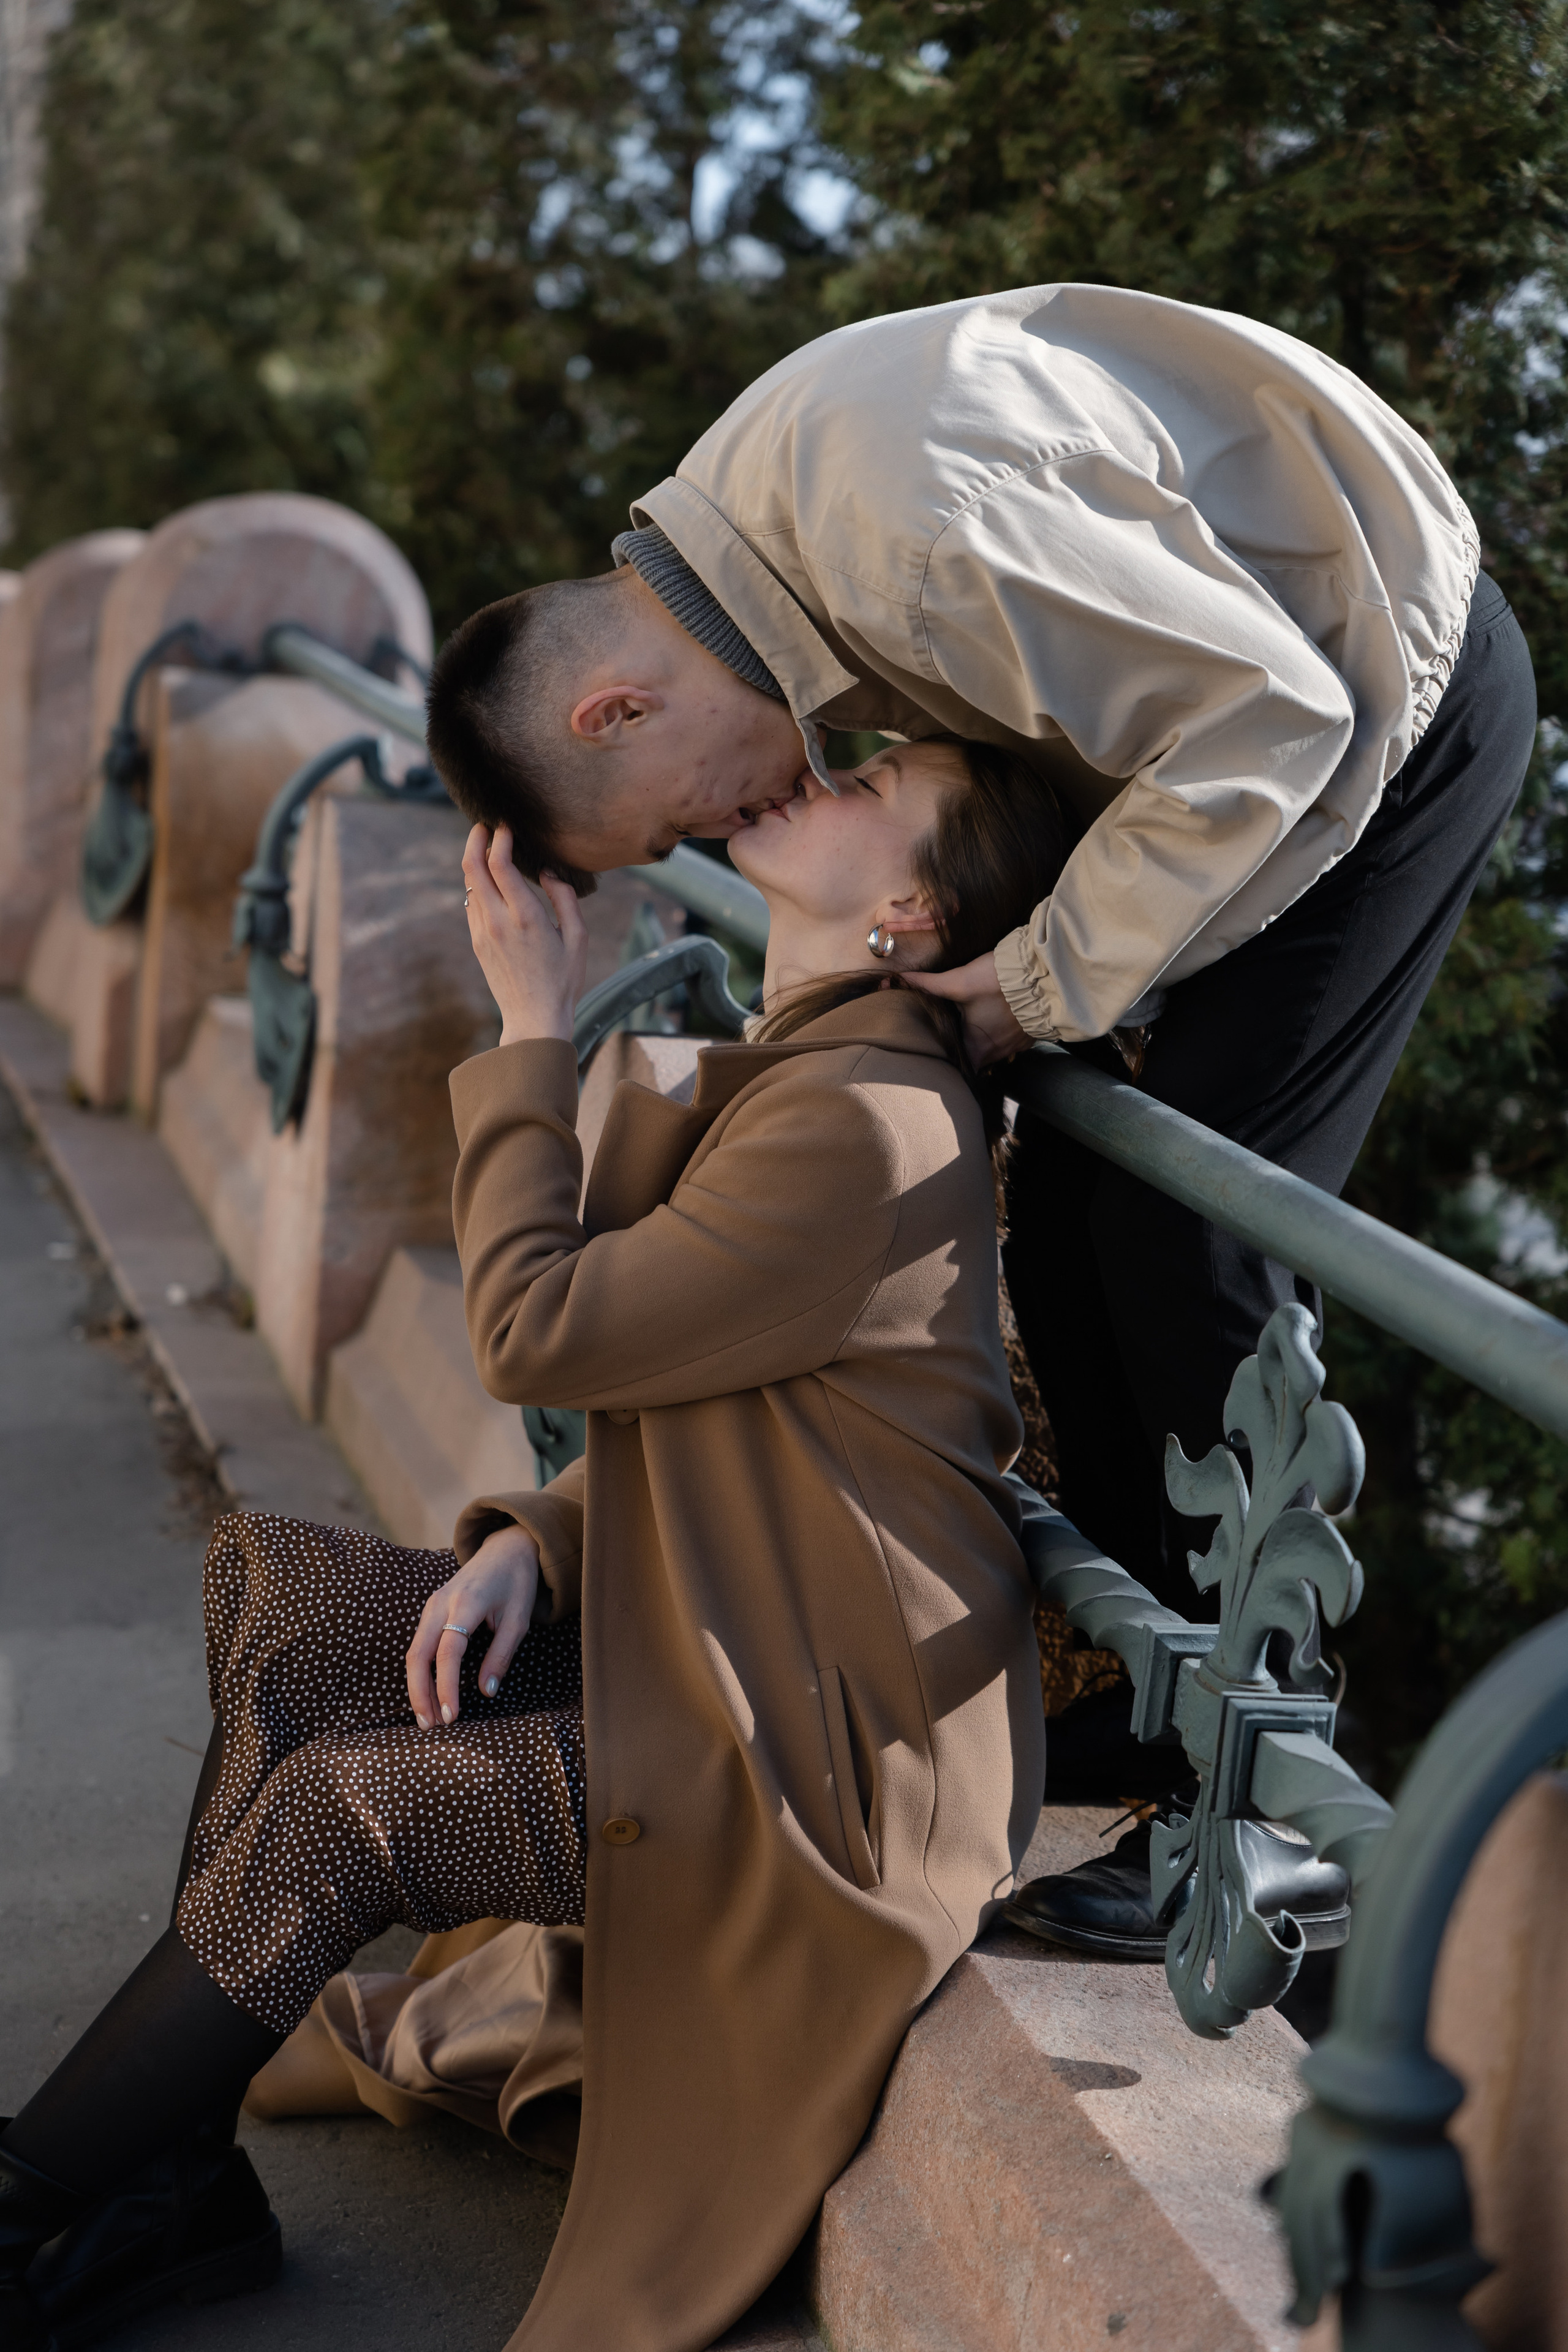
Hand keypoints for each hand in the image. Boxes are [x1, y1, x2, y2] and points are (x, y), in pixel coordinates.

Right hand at [406, 1522, 540, 1726]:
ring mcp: (432, 1604)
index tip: (452, 1716)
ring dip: (417, 1685)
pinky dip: (420, 1671)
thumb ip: (501, 1655)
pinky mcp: (431, 1609)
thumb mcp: (518, 1619)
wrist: (507, 1547)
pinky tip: (427, 1692)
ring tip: (428, 1718)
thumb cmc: (517, 1583)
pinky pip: (418, 1644)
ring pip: (414, 1651)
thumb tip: (487, 1692)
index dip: (446, 1687)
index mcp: (466, 1603)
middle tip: (431, 1726)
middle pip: (418, 1654)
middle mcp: (441, 1603)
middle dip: (420, 1693)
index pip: (448, 1653)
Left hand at [463, 824, 587, 1045]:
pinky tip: (488, 881)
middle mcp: (498, 921)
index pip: (500, 864)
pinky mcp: (477, 943)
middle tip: (484, 826)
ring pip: (469, 885)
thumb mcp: (578, 938)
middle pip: (473, 867)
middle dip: (476, 840)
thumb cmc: (563, 980)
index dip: (500, 838)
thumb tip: (547, 871)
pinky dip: (476, 885)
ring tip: (485, 847)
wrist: (534, 1018)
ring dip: (474, 861)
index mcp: (526, 917)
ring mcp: (483, 932)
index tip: (506, 827)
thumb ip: (564, 898)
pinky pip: (472, 904)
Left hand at [905, 952, 1032, 1067]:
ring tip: (972, 1028)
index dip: (946, 1064)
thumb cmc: (998, 982)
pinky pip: (1011, 1040)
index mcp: (977, 1047)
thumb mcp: (959, 981)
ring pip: (994, 1050)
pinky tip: (997, 1019)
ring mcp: (1016, 1045)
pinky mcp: (1029, 1034)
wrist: (1043, 974)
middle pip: (975, 1060)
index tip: (935, 1058)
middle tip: (948, 1039)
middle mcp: (997, 1053)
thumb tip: (901, 979)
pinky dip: (1002, 1033)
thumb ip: (929, 984)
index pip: (957, 1068)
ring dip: (984, 1041)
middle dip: (964, 1051)